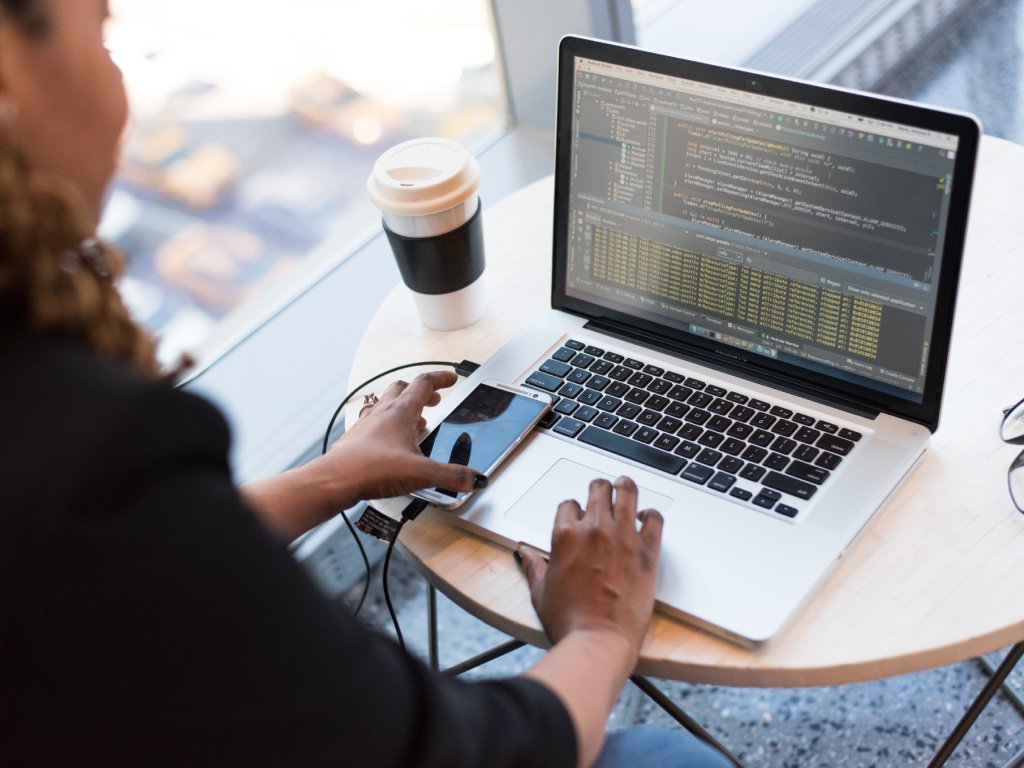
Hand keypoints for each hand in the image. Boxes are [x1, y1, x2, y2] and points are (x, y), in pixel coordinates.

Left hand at [324, 370, 482, 502]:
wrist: (335, 480)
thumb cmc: (372, 469)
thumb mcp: (422, 473)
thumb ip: (452, 476)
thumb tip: (475, 478)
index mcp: (401, 412)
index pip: (424, 383)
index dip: (441, 378)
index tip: (451, 378)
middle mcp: (382, 413)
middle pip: (403, 388)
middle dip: (421, 391)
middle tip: (434, 399)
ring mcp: (367, 425)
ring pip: (386, 404)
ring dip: (404, 407)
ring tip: (416, 422)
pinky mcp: (357, 440)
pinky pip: (374, 423)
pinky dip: (388, 426)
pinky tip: (392, 443)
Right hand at [518, 477, 662, 657]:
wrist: (599, 640)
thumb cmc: (569, 620)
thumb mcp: (540, 591)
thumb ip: (533, 566)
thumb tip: (523, 553)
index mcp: (565, 535)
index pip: (569, 504)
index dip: (573, 510)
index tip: (578, 518)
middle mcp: (594, 529)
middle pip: (598, 489)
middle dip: (599, 489)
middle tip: (602, 492)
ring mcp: (623, 537)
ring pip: (627, 492)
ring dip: (625, 487)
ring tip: (625, 486)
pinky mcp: (648, 551)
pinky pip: (655, 518)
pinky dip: (651, 514)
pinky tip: (647, 518)